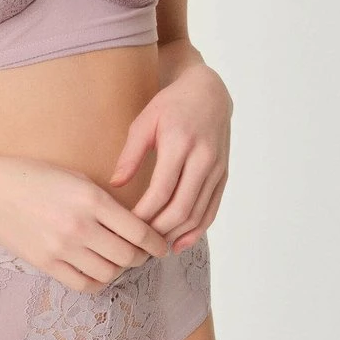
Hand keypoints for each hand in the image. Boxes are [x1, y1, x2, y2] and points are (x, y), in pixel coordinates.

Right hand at [0, 154, 169, 293]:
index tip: (161, 245)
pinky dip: (98, 281)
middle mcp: (80, 226)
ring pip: (109, 273)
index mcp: (91, 198)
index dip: (156, 242)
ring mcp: (62, 248)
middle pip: (128, 256)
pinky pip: (84, 284)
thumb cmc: (35, 176)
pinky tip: (97, 271)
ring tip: (117, 261)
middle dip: (141, 258)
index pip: (139, 231)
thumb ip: (106, 202)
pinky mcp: (46, 264)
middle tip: (142, 254)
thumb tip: (134, 225)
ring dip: (119, 270)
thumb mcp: (76, 178)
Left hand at [108, 65, 231, 253]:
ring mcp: (217, 169)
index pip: (161, 190)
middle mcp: (202, 158)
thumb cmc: (171, 104)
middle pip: (181, 208)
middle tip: (139, 242)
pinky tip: (180, 242)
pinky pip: (212, 209)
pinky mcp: (224, 175)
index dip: (144, 214)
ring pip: (198, 213)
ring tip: (155, 246)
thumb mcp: (144, 121)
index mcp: (179, 143)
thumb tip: (115, 185)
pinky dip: (197, 230)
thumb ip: (130, 154)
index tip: (126, 226)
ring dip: (177, 234)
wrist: (209, 92)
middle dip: (159, 230)